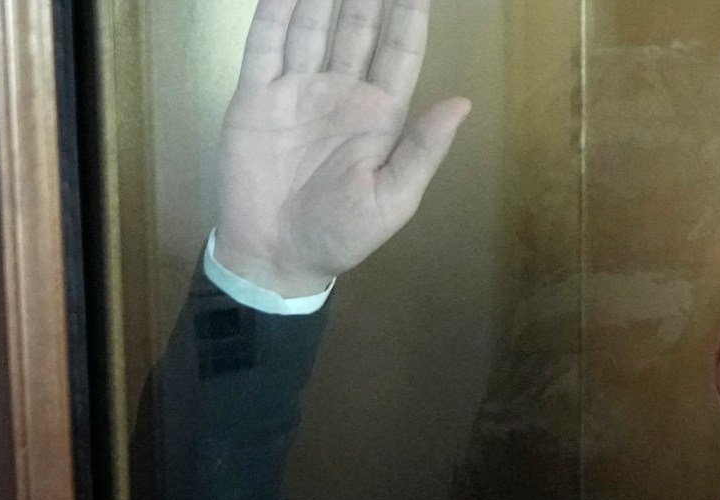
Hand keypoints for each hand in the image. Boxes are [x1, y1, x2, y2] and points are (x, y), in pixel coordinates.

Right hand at [213, 0, 470, 296]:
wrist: (274, 256)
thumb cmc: (340, 235)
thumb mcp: (393, 199)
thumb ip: (423, 149)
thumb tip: (462, 103)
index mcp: (380, 116)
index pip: (399, 50)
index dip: (409, 13)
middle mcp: (341, 92)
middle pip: (356, 26)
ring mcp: (297, 90)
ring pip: (311, 24)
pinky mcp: (256, 96)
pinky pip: (265, 43)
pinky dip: (273, 10)